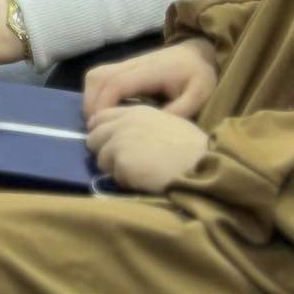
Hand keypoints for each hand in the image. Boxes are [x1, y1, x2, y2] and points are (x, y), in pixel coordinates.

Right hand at [83, 39, 218, 121]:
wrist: (201, 52)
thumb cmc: (200, 75)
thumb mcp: (198, 95)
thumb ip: (179, 111)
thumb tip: (151, 127)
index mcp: (150, 71)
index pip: (116, 84)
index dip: (103, 105)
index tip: (103, 126)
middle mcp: (134, 64)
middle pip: (98, 77)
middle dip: (91, 104)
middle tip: (98, 128)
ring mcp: (128, 63)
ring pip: (95, 75)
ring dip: (91, 98)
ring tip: (100, 122)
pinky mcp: (126, 67)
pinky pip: (101, 77)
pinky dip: (97, 94)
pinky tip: (107, 112)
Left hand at [87, 106, 210, 193]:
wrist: (201, 164)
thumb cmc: (191, 148)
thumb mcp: (166, 124)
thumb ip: (142, 126)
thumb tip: (124, 139)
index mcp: (136, 111)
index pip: (101, 117)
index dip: (103, 132)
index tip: (111, 145)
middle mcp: (124, 122)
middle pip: (93, 138)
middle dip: (105, 152)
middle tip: (125, 163)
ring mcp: (120, 140)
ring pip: (100, 159)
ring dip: (115, 169)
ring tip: (139, 172)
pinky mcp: (121, 161)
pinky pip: (113, 176)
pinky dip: (125, 182)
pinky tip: (144, 180)